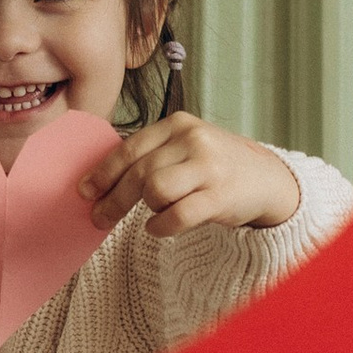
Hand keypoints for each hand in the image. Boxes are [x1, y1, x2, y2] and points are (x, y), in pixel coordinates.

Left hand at [82, 115, 300, 239]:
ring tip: (151, 215)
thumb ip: (152, 155)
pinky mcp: (220, 196)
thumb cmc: (216, 166)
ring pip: (155, 191)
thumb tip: (100, 179)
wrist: (267, 179)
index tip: (85, 190)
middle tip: (99, 218)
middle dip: (113, 199)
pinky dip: (161, 226)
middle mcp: (193, 140)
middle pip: (139, 172)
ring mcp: (209, 167)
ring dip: (145, 209)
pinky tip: (158, 228)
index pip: (130, 148)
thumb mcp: (186, 147)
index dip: (103, 172)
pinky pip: (178, 215)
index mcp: (179, 124)